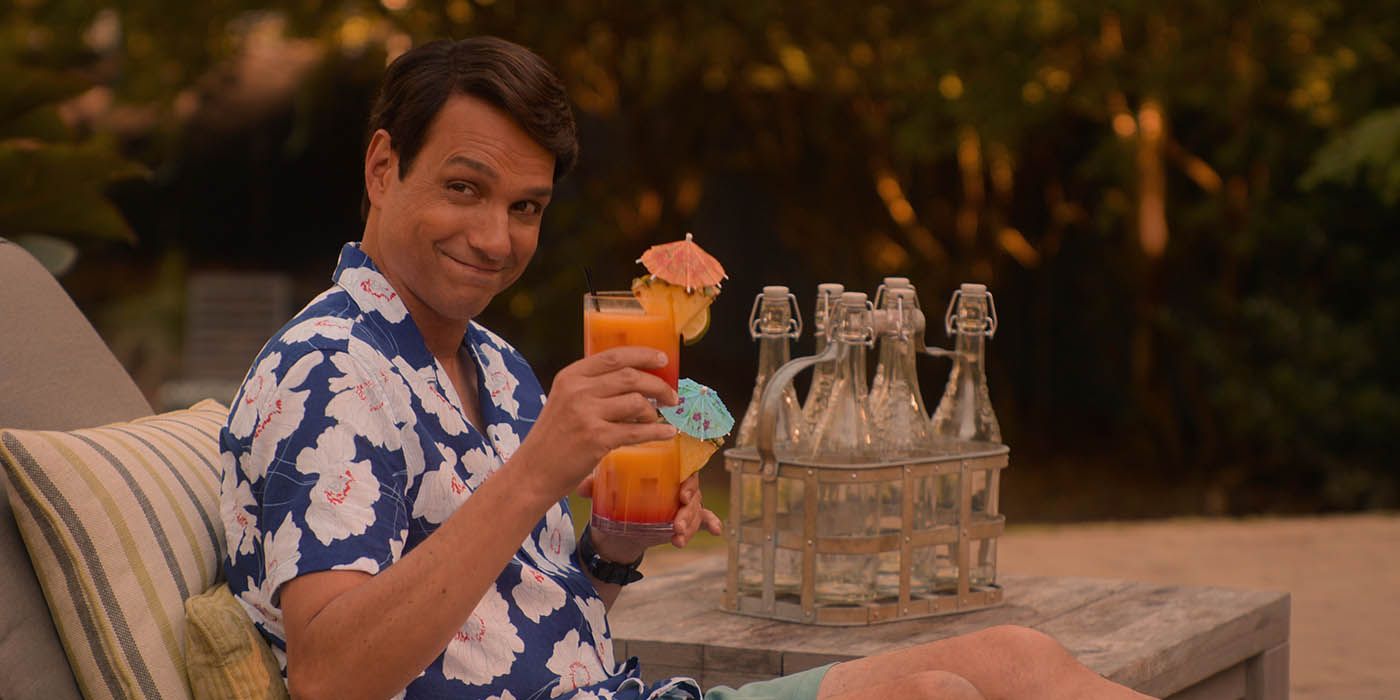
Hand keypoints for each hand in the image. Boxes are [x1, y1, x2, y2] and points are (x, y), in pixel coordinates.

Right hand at [511, 347, 677, 500]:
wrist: (532, 472)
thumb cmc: (552, 439)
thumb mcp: (564, 401)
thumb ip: (590, 388)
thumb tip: (634, 380)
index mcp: (570, 376)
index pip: (614, 356)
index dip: (643, 355)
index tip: (663, 359)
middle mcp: (577, 391)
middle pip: (631, 377)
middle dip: (658, 385)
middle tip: (671, 396)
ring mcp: (586, 414)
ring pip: (637, 402)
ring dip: (654, 411)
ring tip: (656, 419)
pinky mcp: (596, 439)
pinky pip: (637, 431)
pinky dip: (657, 432)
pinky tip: (666, 433)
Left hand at [576, 473, 722, 558]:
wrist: (614, 530)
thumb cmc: (612, 499)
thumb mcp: (604, 492)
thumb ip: (595, 487)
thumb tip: (582, 488)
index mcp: (659, 469)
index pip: (681, 467)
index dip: (687, 480)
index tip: (681, 495)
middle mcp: (673, 482)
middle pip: (692, 490)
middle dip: (688, 509)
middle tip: (676, 524)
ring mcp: (679, 502)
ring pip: (695, 509)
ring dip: (691, 524)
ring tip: (678, 538)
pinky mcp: (681, 519)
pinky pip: (702, 519)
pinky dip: (710, 522)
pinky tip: (717, 530)